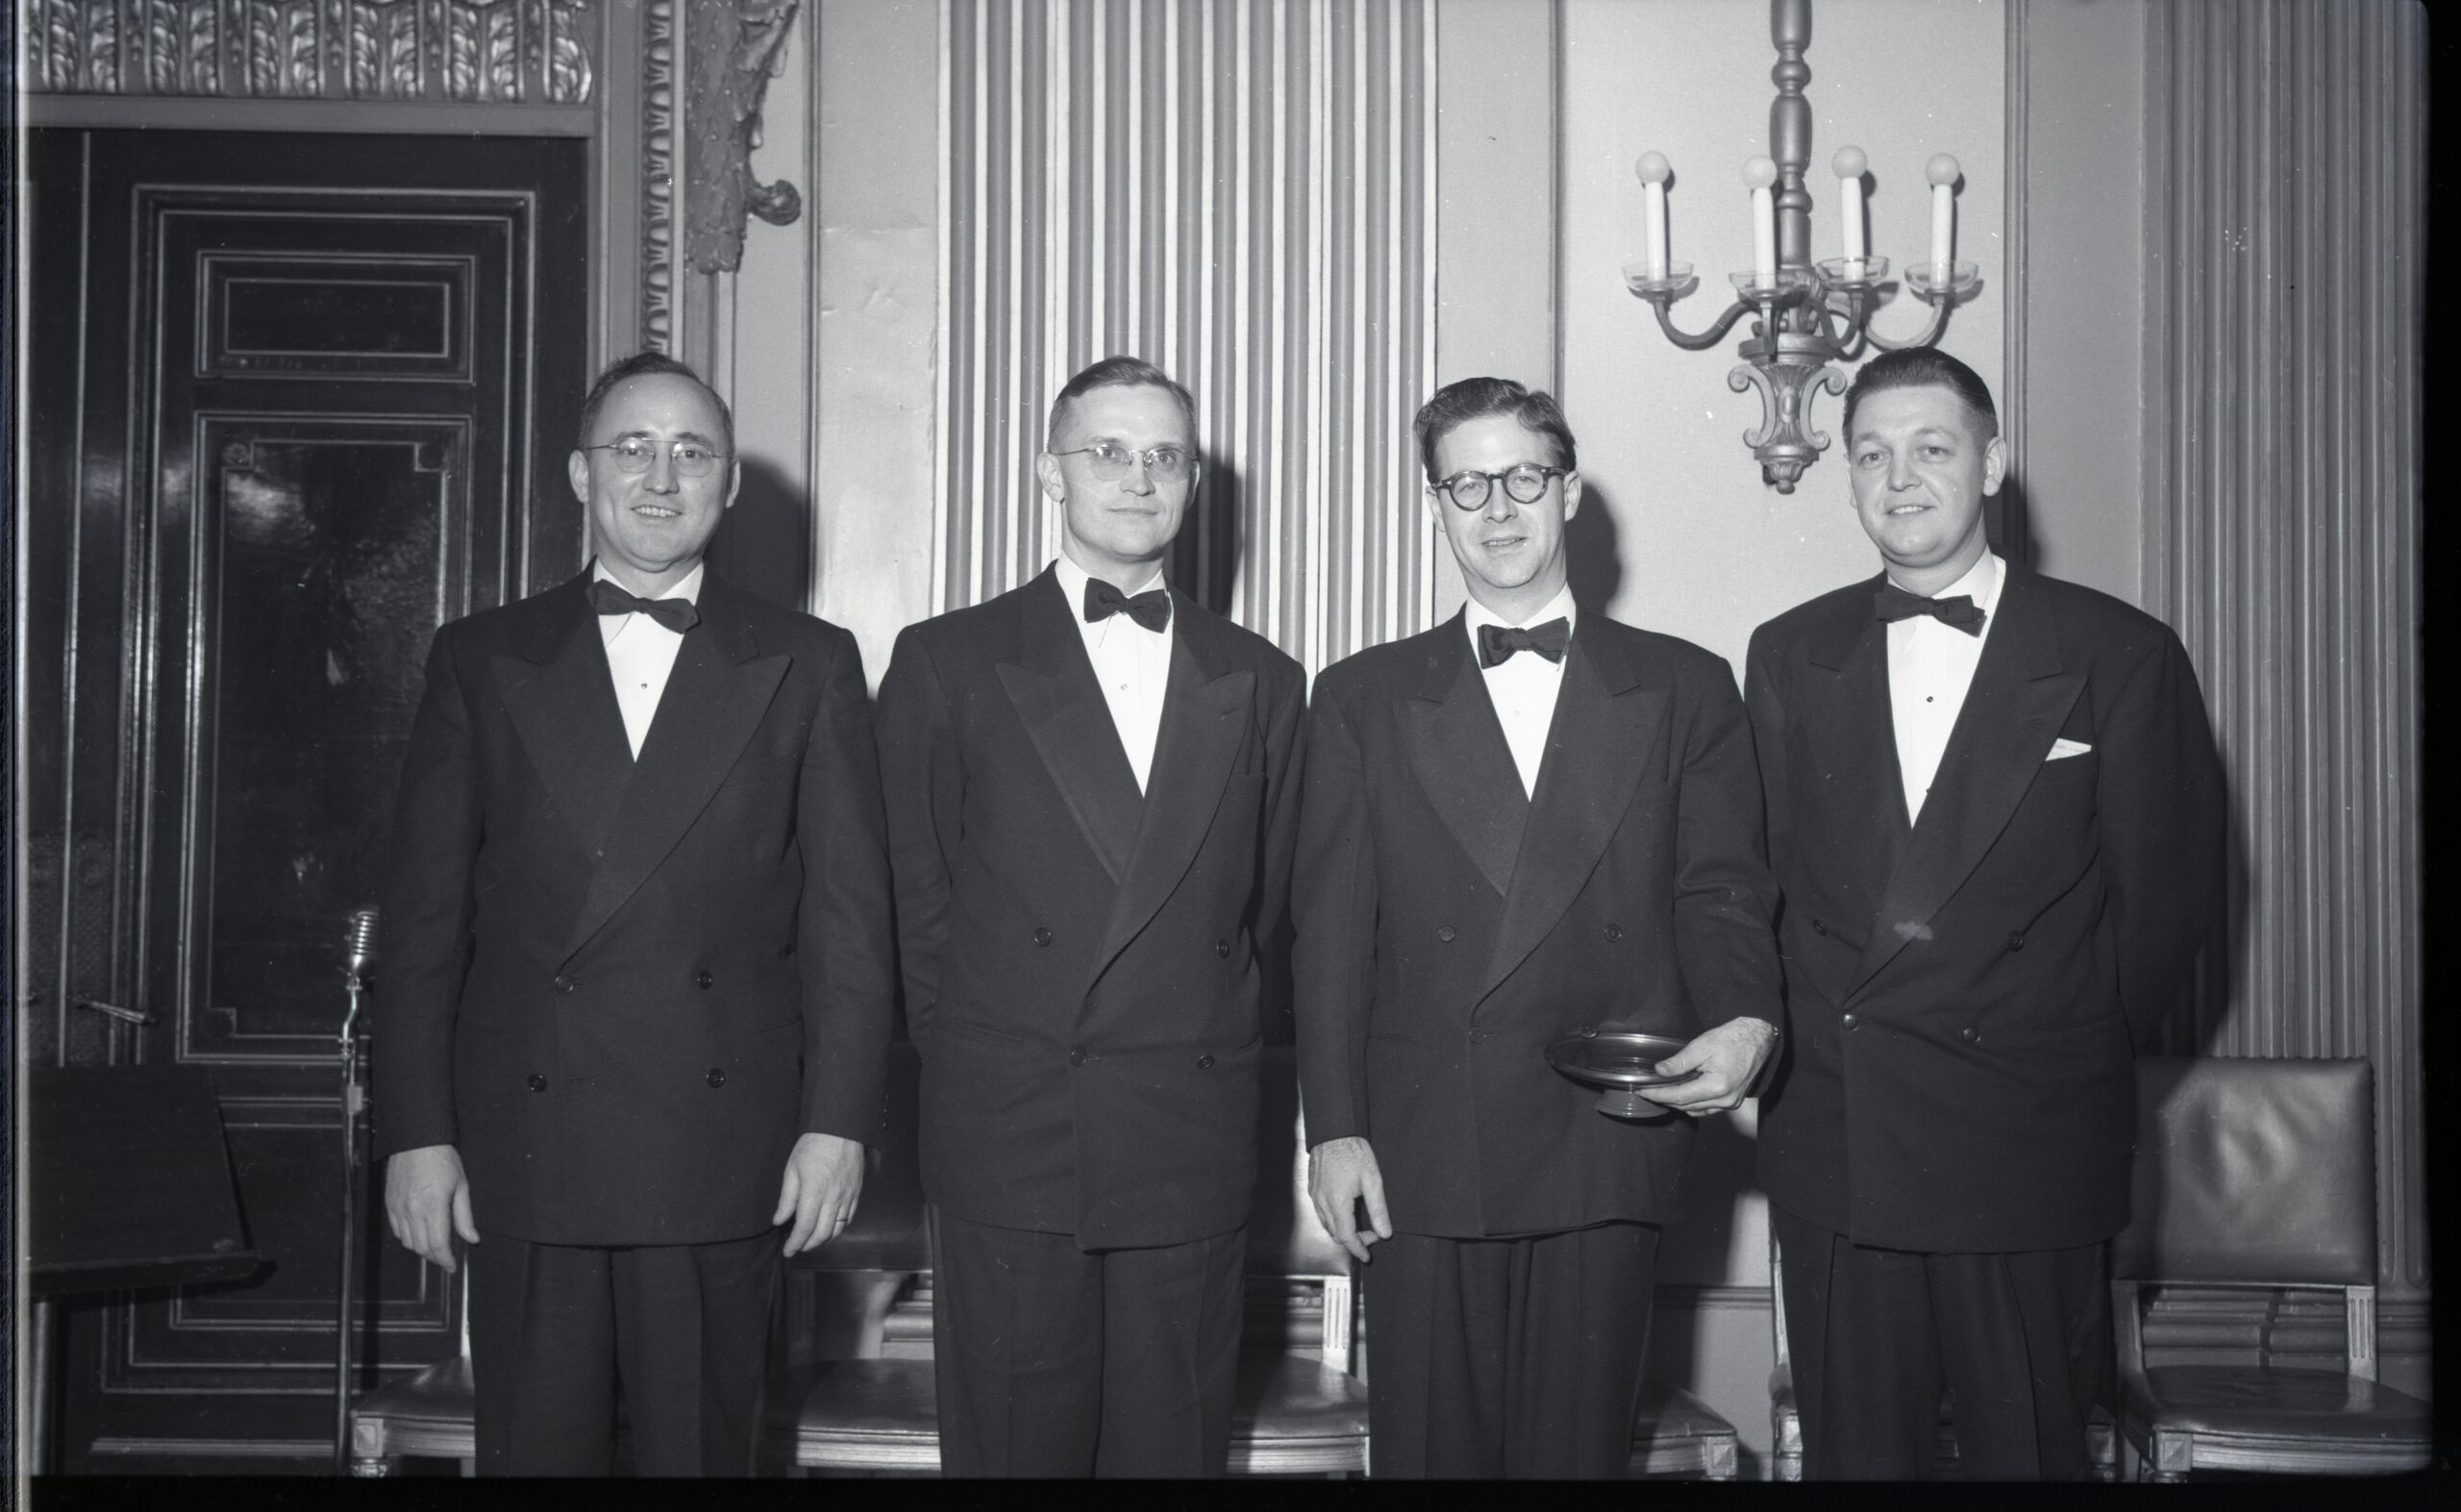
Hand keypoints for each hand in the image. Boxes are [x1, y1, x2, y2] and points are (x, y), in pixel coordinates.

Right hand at [385, 1144, 477, 1270]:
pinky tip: (419, 1233)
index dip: (446, 1260)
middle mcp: (413, 1211)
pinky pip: (397, 1230)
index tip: (452, 1265)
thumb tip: (472, 1239)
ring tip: (434, 1246)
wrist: (415, 1141)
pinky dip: (408, 1238)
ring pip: (408, 1242)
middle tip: (446, 1257)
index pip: (438, 1245)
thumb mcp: (462, 1186)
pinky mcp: (389, 1204)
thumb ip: (465, 1216)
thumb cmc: (442, 1160)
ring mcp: (398, 1208)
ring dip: (422, 1249)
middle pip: (422, 1248)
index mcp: (433, 1207)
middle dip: (436, 1257)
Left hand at [774, 1133, 865, 1255]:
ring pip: (837, 1229)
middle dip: (808, 1245)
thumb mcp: (792, 1169)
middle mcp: (833, 1198)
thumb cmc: (813, 1146)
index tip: (788, 1251)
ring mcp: (847, 1197)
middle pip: (822, 1234)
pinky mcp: (856, 1193)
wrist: (841, 1129)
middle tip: (798, 1246)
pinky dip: (838, 1228)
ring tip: (811, 1240)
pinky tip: (829, 1228)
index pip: (804, 1228)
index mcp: (814, 1192)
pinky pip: (849, 1218)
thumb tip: (779, 1220)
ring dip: (823, 1239)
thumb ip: (786, 1199)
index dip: (795, 1243)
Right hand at [1308, 1136, 1391, 1263]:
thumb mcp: (1372, 1180)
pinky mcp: (1312, 1189)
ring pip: (1327, 1225)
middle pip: (1335, 1234)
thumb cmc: (1354, 1152)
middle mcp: (1322, 1202)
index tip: (1367, 1256)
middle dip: (1353, 1241)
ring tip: (1360, 1227)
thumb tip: (1384, 1233)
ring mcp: (1315, 1196)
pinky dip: (1333, 1221)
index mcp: (1338, 1203)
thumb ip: (1378, 1209)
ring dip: (1342, 1232)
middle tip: (1371, 1236)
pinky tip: (1345, 1215)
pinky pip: (1321, 1214)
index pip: (1346, 1237)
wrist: (1333, 1131)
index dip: (1358, 1249)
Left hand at [1633, 1017, 1779, 1116]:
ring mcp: (1731, 1103)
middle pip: (1686, 1106)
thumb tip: (1659, 1071)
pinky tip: (1682, 1094)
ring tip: (1661, 1093)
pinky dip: (1692, 1104)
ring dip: (1678, 1103)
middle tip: (1647, 1091)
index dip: (1658, 1095)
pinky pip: (1707, 1109)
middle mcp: (1725, 1100)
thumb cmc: (1733, 1039)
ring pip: (1696, 1110)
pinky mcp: (1733, 1101)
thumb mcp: (1702, 1046)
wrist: (1758, 1040)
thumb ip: (1680, 1062)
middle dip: (1665, 1099)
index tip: (1642, 1091)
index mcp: (1717, 1086)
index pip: (1678, 1097)